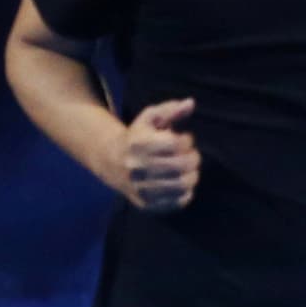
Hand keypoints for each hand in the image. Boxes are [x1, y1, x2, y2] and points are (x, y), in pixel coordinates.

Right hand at [117, 99, 199, 213]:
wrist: (111, 162)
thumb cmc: (137, 136)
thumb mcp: (150, 118)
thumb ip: (170, 109)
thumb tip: (191, 103)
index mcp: (139, 144)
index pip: (176, 144)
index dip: (187, 140)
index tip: (185, 139)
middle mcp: (138, 167)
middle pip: (182, 165)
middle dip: (194, 158)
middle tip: (191, 155)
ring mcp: (141, 188)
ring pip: (182, 185)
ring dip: (193, 176)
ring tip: (189, 170)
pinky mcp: (146, 203)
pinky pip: (177, 202)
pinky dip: (186, 193)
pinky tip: (182, 183)